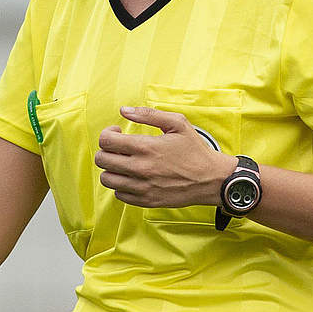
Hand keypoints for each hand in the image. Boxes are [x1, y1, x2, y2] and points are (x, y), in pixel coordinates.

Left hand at [94, 106, 237, 207]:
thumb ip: (148, 114)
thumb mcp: (177, 123)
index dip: (107, 134)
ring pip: (107, 179)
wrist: (211, 179)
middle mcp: (140, 168)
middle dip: (107, 150)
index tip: (117, 133)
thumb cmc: (195, 150)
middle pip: (102, 160)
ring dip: (111, 169)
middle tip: (119, 148)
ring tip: (124, 163)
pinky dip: (122, 185)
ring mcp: (142, 187)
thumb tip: (124, 110)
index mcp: (145, 147)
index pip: (106, 141)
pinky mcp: (146, 201)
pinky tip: (133, 177)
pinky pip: (119, 194)